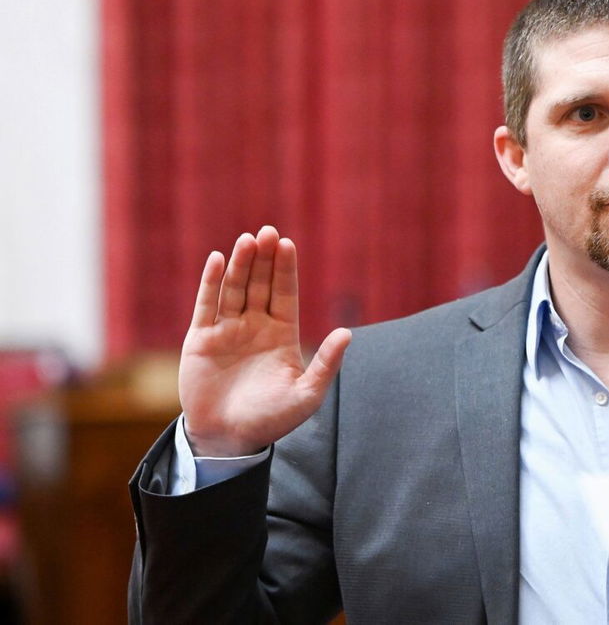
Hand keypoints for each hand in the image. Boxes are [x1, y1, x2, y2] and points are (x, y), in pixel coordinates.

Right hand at [179, 226, 351, 456]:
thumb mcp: (306, 394)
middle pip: (260, 284)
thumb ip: (326, 363)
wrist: (230, 438)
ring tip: (248, 240)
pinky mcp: (201, 339)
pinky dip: (210, 283)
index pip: (285, 294)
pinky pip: (206, 306)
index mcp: (281, 334)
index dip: (286, 269)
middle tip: (269, 231)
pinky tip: (217, 260)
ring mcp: (227, 330)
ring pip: (234, 289)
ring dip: (241, 265)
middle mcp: (254, 326)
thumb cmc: (272, 419)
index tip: (288, 244)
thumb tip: (348, 333)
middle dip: (265, 258)